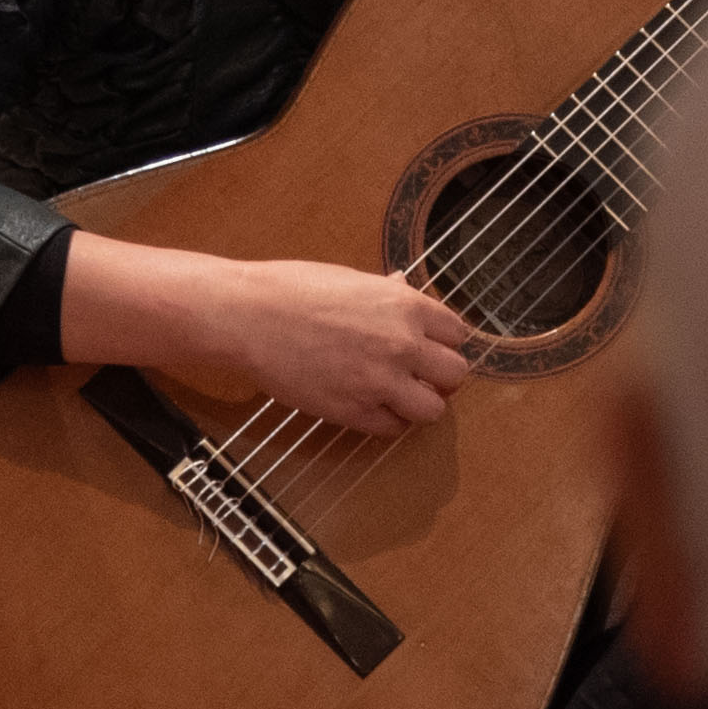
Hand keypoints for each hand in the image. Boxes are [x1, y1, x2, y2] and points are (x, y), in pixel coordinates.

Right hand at [62, 237, 473, 434]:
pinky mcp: (354, 411)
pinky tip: (370, 406)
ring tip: (398, 395)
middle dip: (440, 376)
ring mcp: (380, 381)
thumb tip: (403, 292)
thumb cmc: (292, 289)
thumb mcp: (352, 280)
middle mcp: (403, 344)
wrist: (249, 317)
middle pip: (456, 374)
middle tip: (419, 375)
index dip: (444, 342)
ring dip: (420, 404)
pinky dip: (388, 421)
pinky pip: (394, 429)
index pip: (458, 333)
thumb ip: (387, 296)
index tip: (431, 347)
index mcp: (406, 306)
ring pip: (433, 410)